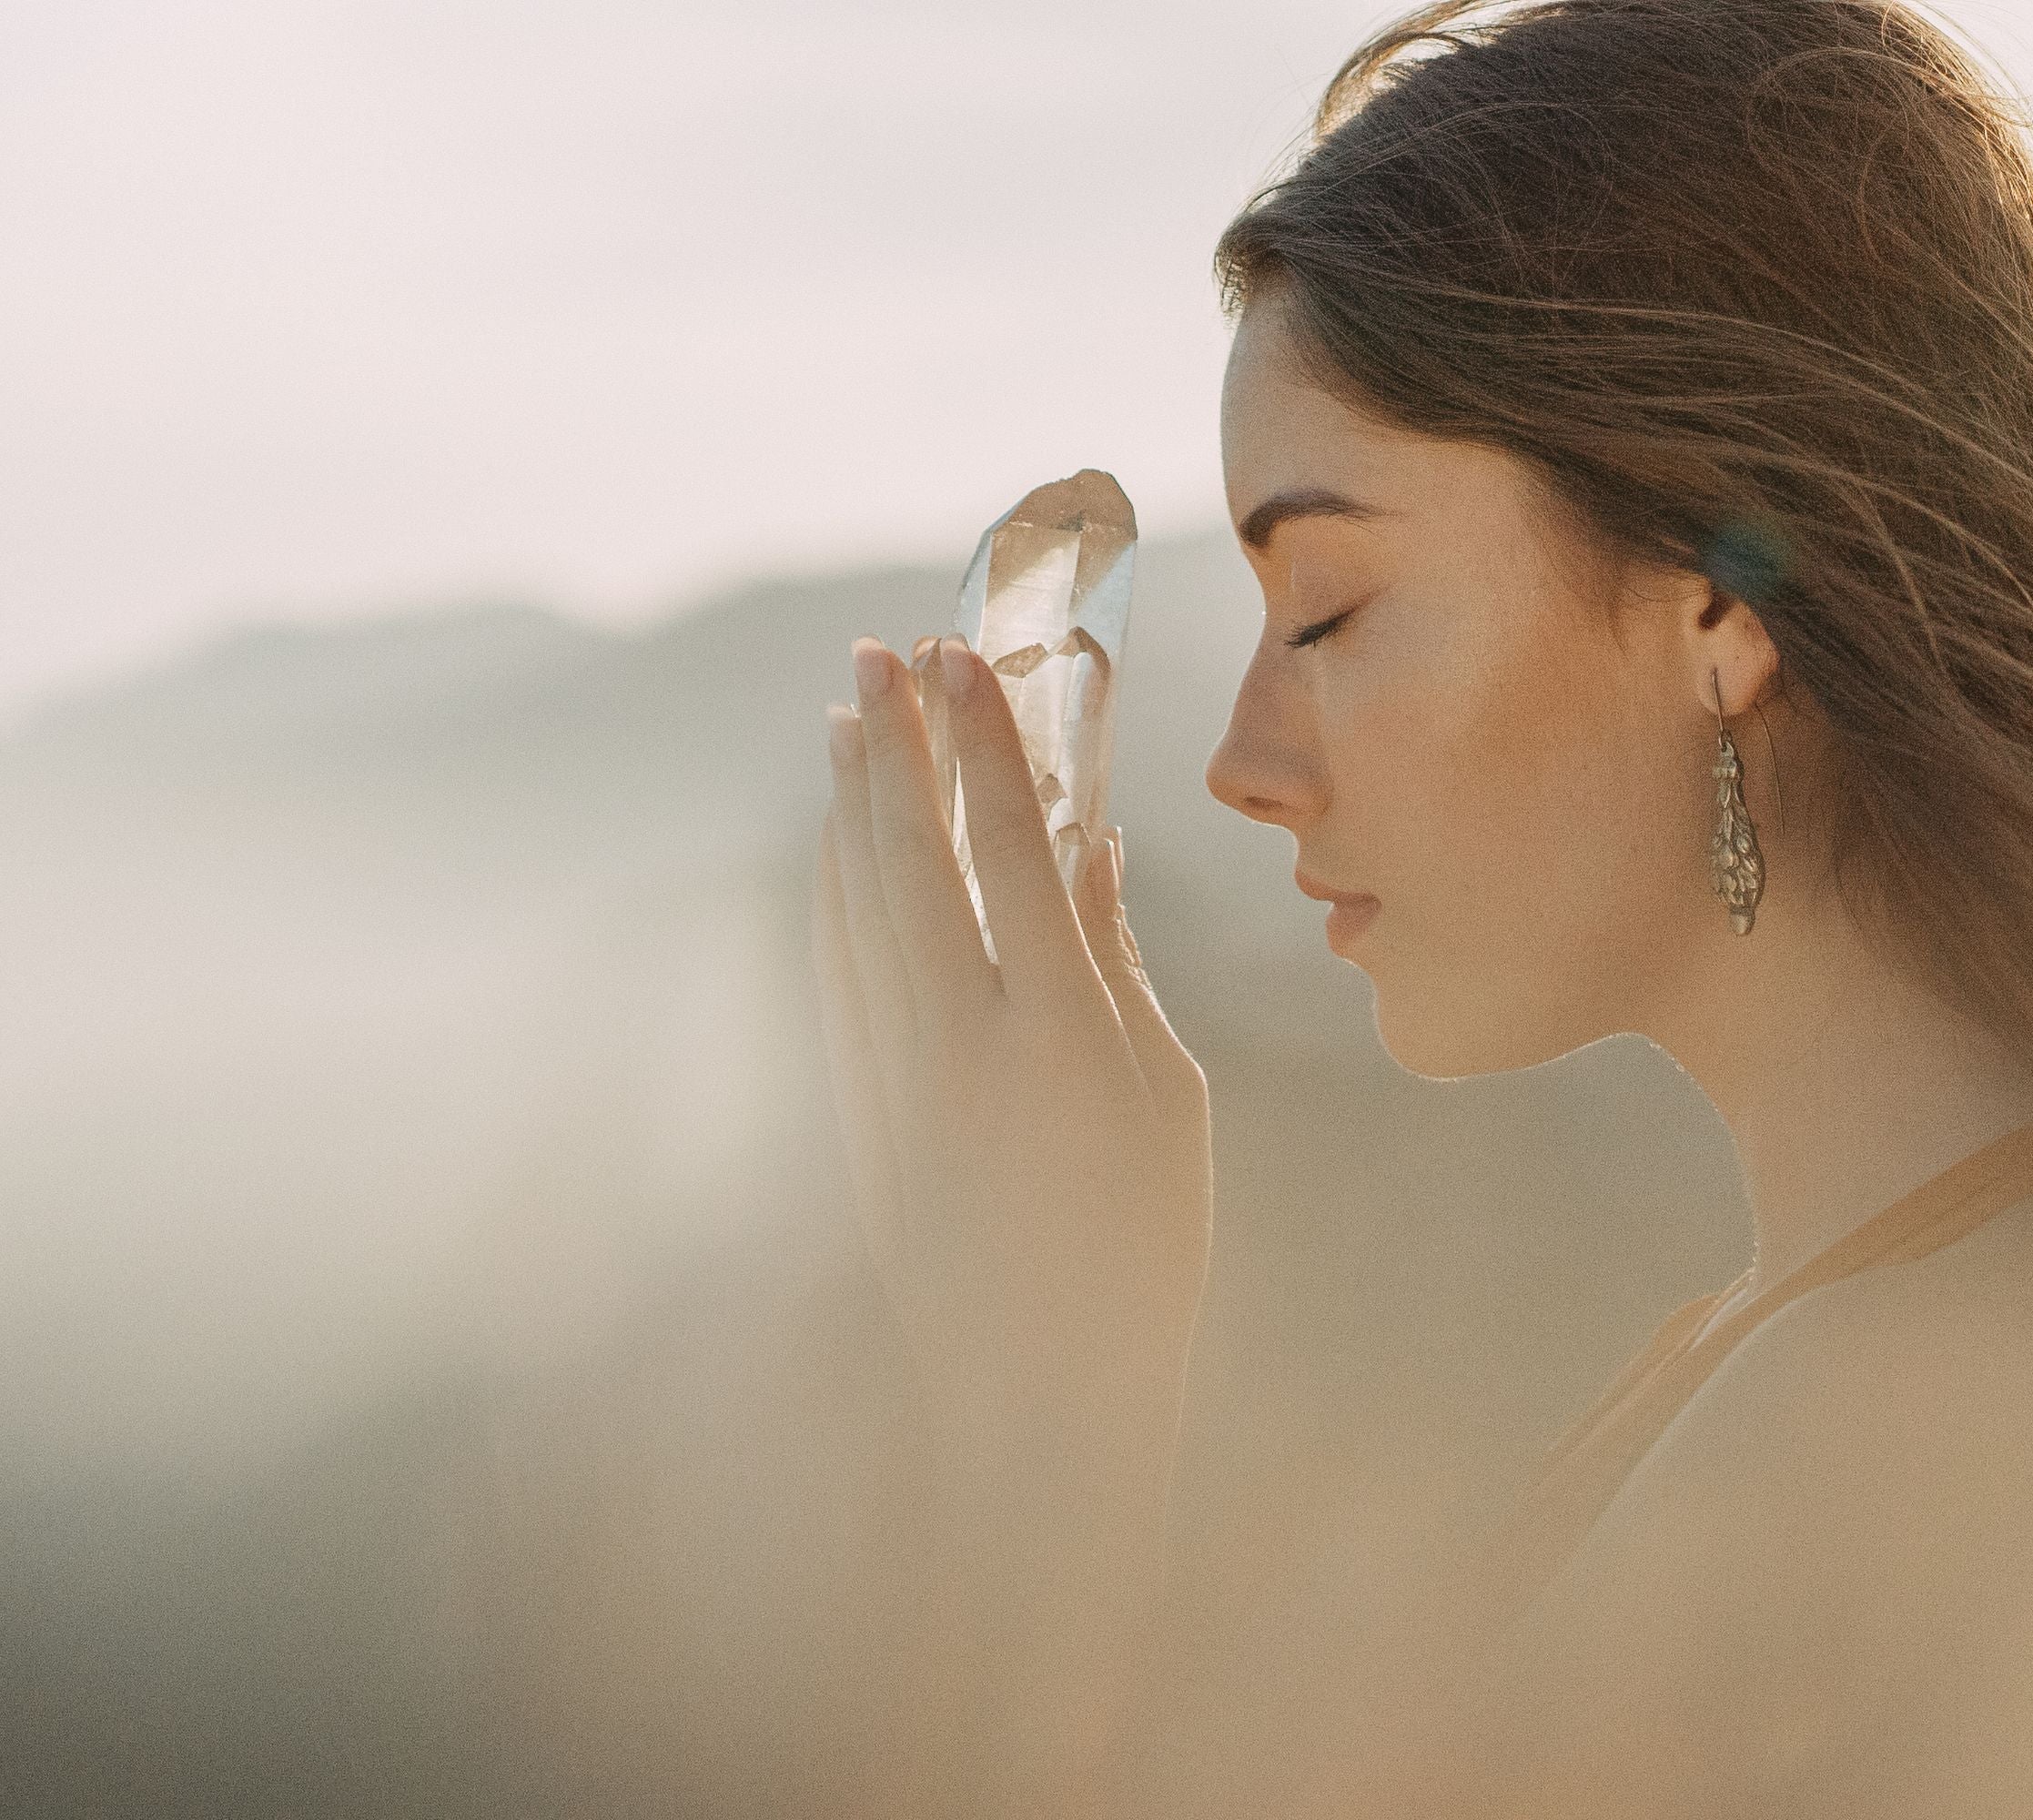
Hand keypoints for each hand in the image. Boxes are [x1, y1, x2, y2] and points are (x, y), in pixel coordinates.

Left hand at [815, 633, 1210, 1484]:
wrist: (1036, 1395)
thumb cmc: (1141, 1245)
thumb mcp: (1165, 1097)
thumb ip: (1116, 963)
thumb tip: (1091, 847)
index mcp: (1060, 1040)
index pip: (1010, 853)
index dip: (983, 746)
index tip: (965, 657)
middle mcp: (960, 1050)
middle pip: (909, 860)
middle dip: (894, 744)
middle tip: (881, 652)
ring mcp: (892, 1085)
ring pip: (853, 907)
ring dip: (848, 805)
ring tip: (847, 719)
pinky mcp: (853, 1116)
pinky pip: (832, 972)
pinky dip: (830, 891)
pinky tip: (833, 843)